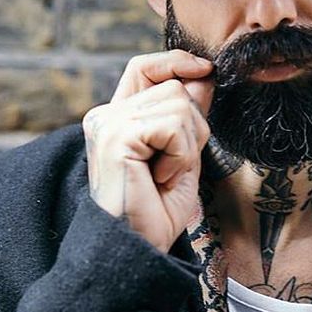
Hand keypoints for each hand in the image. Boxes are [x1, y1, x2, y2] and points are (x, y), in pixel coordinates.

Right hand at [82, 50, 214, 252]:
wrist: (138, 249)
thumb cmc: (157, 210)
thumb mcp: (183, 154)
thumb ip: (188, 115)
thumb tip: (205, 74)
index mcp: (117, 117)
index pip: (144, 67)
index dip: (176, 62)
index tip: (206, 70)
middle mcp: (105, 116)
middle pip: (173, 87)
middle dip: (193, 127)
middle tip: (175, 167)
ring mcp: (107, 124)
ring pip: (179, 103)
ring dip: (188, 145)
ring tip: (166, 175)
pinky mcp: (115, 136)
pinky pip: (172, 126)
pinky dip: (181, 155)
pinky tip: (161, 178)